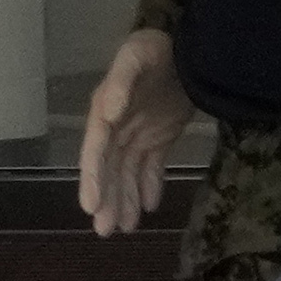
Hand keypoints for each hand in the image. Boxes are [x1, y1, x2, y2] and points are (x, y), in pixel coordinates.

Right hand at [78, 28, 186, 236]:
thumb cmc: (156, 50)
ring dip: (125, 200)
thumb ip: (122, 82)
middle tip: (105, 231)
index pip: (96, 152)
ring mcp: (138, 135)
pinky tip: (149, 207)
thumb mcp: (137, 55)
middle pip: (108, 170)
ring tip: (126, 228)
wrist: (188, 49)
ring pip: (128, 174)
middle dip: (106, 199)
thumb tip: (109, 113)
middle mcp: (116, 129)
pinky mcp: (159, 138)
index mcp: (105, 113)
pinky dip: (149, 186)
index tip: (91, 205)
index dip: (92, 178)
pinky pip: (151, 167)